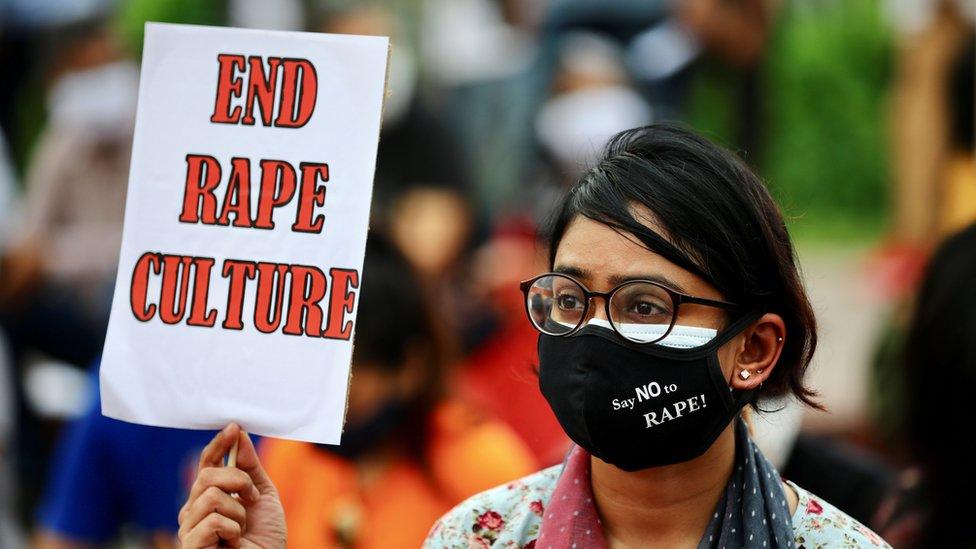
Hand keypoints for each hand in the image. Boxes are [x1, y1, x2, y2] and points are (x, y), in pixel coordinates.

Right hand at [178, 424, 285, 547]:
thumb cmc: (264, 539)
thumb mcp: (263, 496)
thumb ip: (251, 468)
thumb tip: (239, 434)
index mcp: (209, 496)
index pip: (207, 463)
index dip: (218, 444)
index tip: (234, 428)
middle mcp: (193, 510)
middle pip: (207, 475)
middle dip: (238, 481)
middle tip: (252, 499)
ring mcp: (189, 528)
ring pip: (210, 496)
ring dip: (238, 512)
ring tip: (242, 529)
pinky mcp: (190, 544)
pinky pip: (213, 521)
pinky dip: (233, 530)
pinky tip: (234, 542)